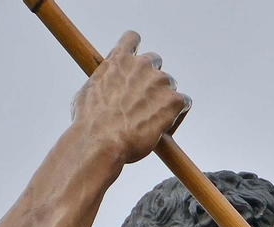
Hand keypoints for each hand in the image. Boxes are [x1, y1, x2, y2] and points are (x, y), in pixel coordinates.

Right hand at [72, 32, 189, 166]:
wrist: (101, 140)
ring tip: (151, 118)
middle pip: (155, 62)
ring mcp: (159, 81)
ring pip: (170, 84)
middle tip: (144, 99)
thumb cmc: (89, 120)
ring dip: (164, 98)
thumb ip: (104, 80)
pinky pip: (184, 103)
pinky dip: (177, 114)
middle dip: (151, 78)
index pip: (132, 39)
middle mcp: (141, 64)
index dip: (136, 49)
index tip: (135, 62)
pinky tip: (164, 126)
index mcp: (118, 59)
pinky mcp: (173, 100)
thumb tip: (106, 87)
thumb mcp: (89, 90)